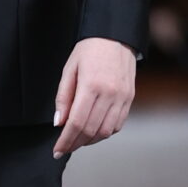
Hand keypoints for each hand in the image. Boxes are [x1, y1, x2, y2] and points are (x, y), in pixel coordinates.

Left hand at [53, 37, 136, 158]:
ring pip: (106, 131)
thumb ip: (63, 97)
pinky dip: (105, 132)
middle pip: (91, 130)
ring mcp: (122, 97)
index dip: (66, 140)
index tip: (57, 150)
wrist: (115, 35)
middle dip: (76, 144)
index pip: (76, 122)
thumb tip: (59, 122)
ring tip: (78, 140)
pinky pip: (118, 124)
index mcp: (91, 85)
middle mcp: (109, 94)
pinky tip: (94, 130)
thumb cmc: (89, 49)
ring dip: (90, 140)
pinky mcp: (130, 98)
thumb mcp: (69, 69)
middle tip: (65, 147)